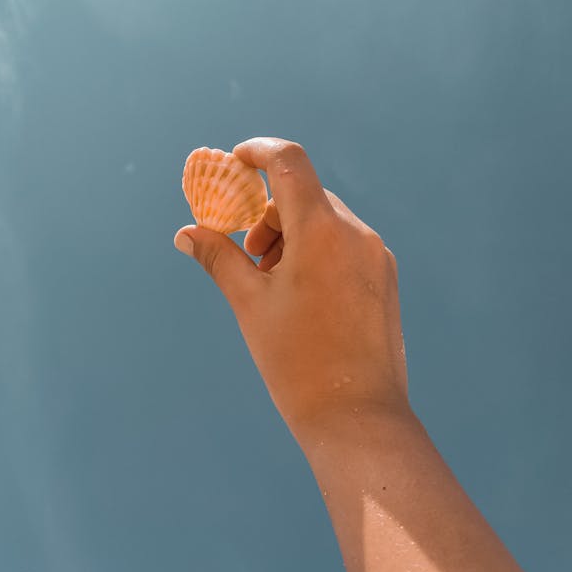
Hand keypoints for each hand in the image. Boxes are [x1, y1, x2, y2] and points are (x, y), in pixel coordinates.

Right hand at [174, 137, 411, 448]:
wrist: (357, 418)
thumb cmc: (297, 363)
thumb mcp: (249, 304)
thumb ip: (218, 259)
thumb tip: (186, 233)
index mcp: (321, 231)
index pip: (289, 162)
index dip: (257, 152)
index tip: (234, 164)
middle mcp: (355, 234)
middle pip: (304, 195)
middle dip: (268, 216)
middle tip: (248, 257)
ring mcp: (376, 256)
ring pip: (324, 220)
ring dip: (291, 236)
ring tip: (273, 285)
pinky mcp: (385, 278)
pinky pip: (345, 244)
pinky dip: (316, 252)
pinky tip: (301, 297)